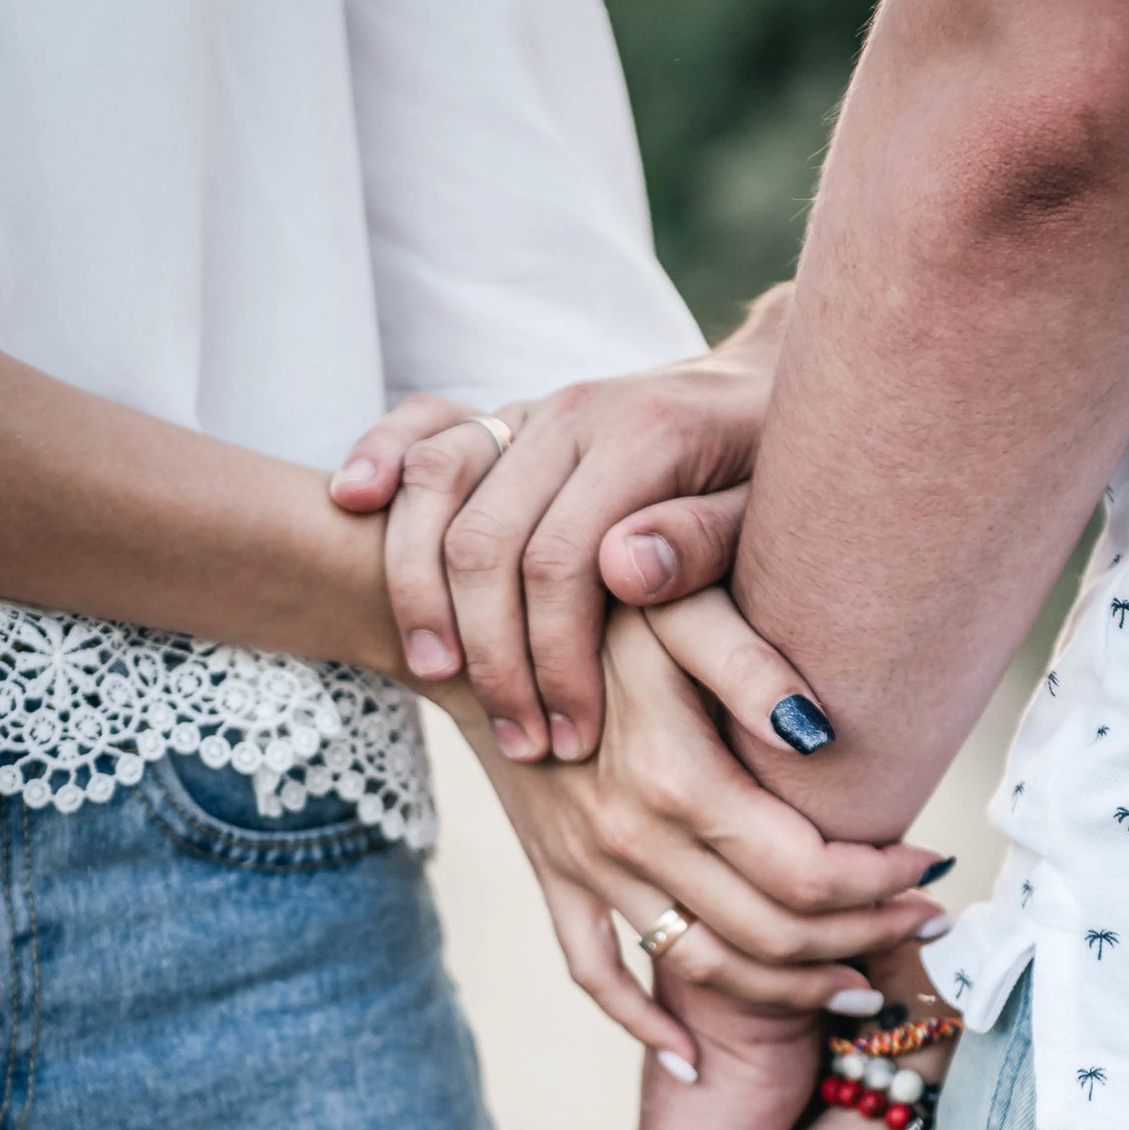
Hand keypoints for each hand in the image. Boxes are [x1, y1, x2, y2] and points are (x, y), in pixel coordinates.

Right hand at [328, 285, 789, 759]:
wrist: (760, 388)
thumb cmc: (777, 469)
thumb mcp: (771, 512)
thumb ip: (707, 541)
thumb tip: (626, 571)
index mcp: (645, 436)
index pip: (562, 560)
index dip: (556, 658)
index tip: (574, 737)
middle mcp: (575, 414)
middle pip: (487, 537)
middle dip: (490, 653)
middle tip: (517, 740)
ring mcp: (531, 410)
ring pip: (437, 484)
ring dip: (420, 587)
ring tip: (434, 675)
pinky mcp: (504, 418)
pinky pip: (420, 426)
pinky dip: (378, 455)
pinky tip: (351, 499)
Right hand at [437, 609, 947, 1066]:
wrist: (481, 621)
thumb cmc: (601, 600)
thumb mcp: (678, 604)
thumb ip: (749, 661)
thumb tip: (821, 732)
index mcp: (676, 780)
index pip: (805, 870)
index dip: (880, 881)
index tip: (932, 865)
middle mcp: (633, 840)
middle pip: (773, 933)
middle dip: (865, 938)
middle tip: (929, 926)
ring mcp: (590, 867)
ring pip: (706, 968)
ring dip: (793, 991)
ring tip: (863, 985)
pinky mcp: (556, 875)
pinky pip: (596, 975)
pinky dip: (643, 1027)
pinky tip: (691, 1062)